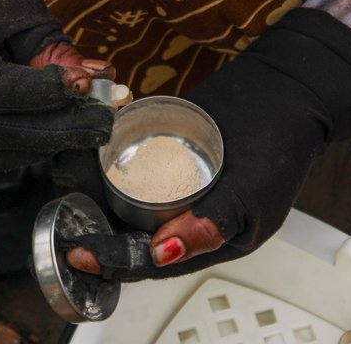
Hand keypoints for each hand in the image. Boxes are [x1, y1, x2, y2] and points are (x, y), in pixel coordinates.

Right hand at [0, 0, 114, 171]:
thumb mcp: (8, 4)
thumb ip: (47, 43)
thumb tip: (94, 77)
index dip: (43, 92)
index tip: (83, 84)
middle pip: (5, 130)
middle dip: (63, 125)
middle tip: (104, 117)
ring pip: (7, 151)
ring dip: (55, 139)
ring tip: (91, 122)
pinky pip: (1, 157)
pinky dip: (36, 146)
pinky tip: (63, 128)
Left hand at [65, 8, 350, 280]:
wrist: (286, 89)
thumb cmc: (280, 149)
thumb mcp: (252, 195)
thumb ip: (211, 224)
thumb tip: (163, 253)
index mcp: (205, 241)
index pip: (150, 262)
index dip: (113, 261)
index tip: (79, 253)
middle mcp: (184, 215)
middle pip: (130, 232)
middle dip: (95, 226)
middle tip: (64, 214)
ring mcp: (174, 184)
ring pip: (124, 199)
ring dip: (95, 194)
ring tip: (68, 180)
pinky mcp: (166, 153)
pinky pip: (132, 166)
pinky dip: (108, 164)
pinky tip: (86, 154)